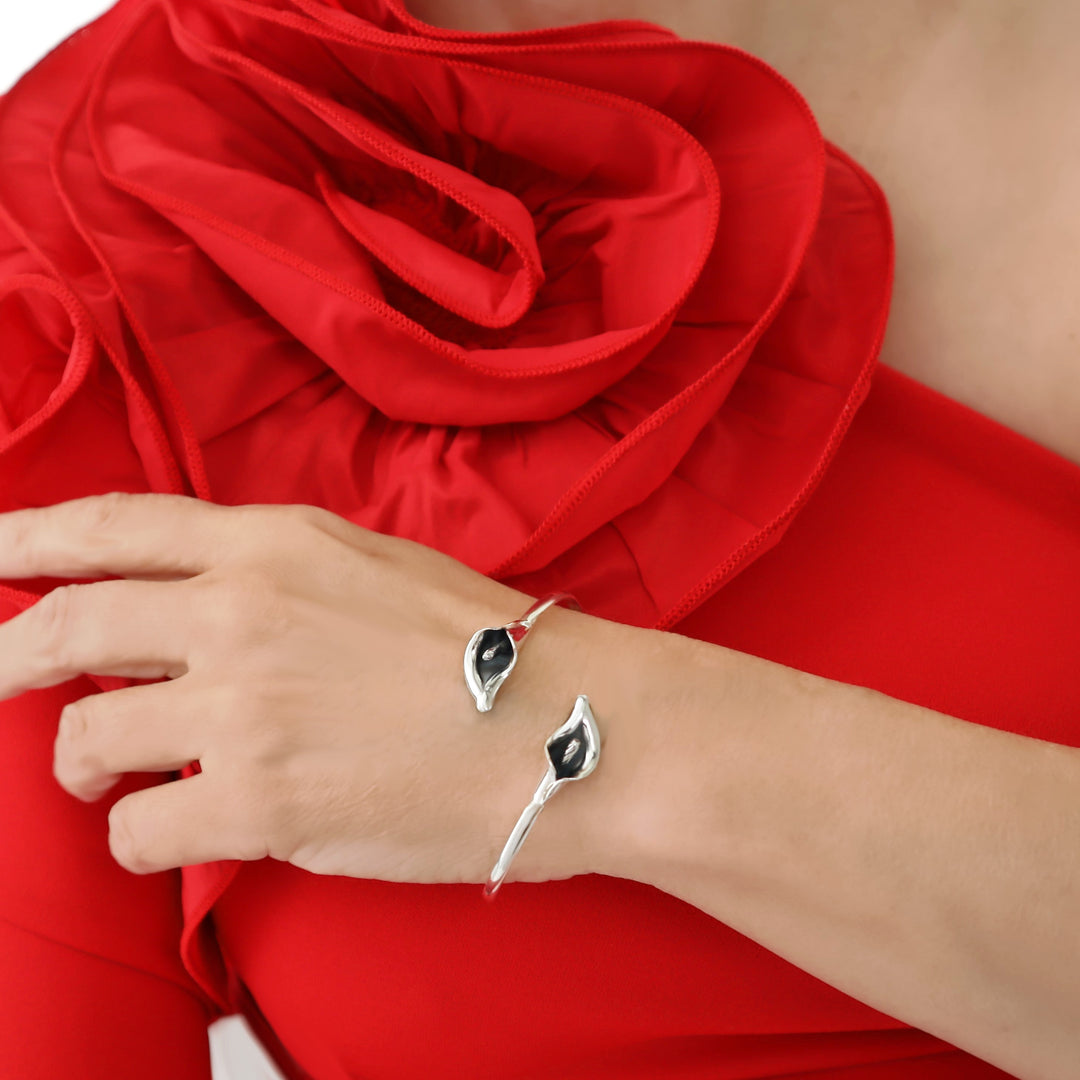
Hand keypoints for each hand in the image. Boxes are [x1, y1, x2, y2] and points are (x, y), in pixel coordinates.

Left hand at [0, 492, 606, 883]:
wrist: (568, 723)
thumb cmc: (490, 647)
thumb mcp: (374, 567)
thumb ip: (276, 570)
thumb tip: (199, 601)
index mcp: (274, 543)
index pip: (112, 527)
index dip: (26, 537)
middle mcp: (242, 612)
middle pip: (65, 625)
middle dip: (10, 658)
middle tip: (1, 681)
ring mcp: (244, 706)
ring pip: (85, 736)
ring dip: (81, 762)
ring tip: (108, 776)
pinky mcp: (260, 802)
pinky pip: (137, 828)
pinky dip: (139, 834)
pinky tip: (177, 830)